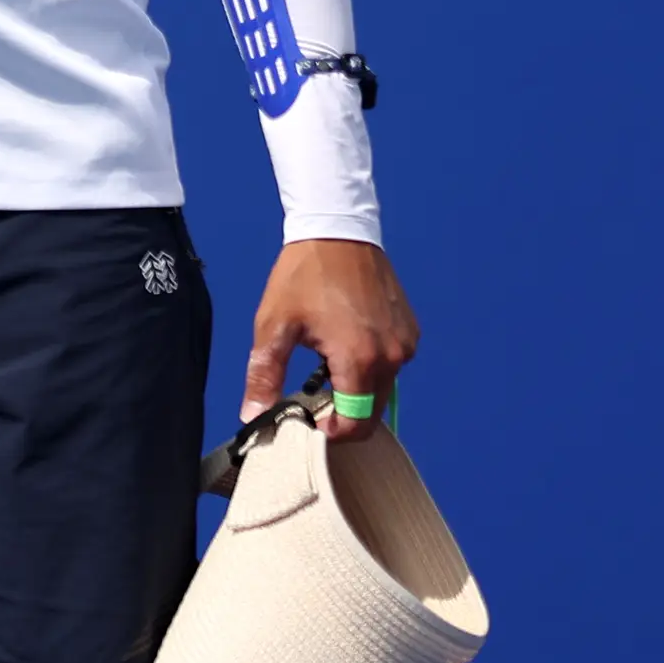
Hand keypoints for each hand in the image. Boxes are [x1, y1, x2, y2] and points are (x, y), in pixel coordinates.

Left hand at [243, 238, 421, 437]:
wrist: (337, 231)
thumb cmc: (303, 276)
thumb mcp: (274, 325)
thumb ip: (264, 374)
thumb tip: (252, 416)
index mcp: (360, 360)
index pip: (356, 424)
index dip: (333, 431)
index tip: (312, 420)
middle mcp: (392, 358)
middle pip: (372, 411)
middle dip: (344, 412)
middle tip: (314, 392)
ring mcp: (406, 344)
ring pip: (383, 388)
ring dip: (357, 387)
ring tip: (326, 363)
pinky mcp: (411, 331)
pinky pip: (393, 364)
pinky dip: (372, 365)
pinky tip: (346, 343)